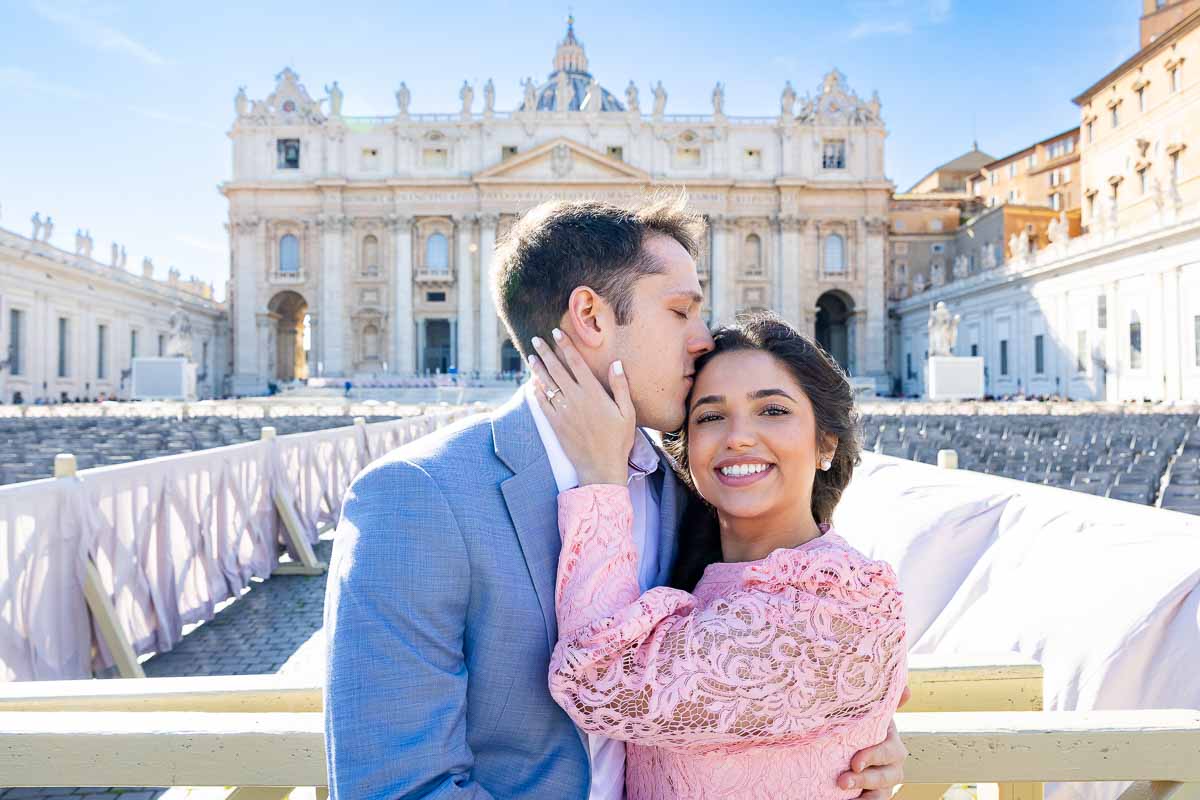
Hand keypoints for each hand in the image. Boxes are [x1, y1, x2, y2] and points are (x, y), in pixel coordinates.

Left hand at [527, 329, 634, 486]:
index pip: (576, 363)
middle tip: (536, 340)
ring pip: (547, 385)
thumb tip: (616, 363)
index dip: (565, 346)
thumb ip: (620, 387)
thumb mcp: (627, 413)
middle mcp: (576, 399)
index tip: (556, 333)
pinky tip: (532, 384)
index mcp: (593, 393)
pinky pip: (542, 404)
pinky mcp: (555, 424)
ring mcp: (563, 412)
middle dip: (545, 352)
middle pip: (557, 370)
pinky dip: (536, 392)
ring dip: (538, 369)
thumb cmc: (618, 440)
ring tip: (531, 357)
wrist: (601, 467)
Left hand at [837, 685, 909, 798]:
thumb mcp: (865, 712)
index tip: (855, 763)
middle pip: (888, 777)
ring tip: (843, 791)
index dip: (875, 757)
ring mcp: (884, 784)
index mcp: (890, 743)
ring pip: (882, 795)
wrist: (843, 749)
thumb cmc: (857, 726)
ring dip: (865, 794)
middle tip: (843, 780)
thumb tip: (907, 689)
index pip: (891, 752)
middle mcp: (892, 766)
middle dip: (866, 779)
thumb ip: (882, 702)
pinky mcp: (873, 796)